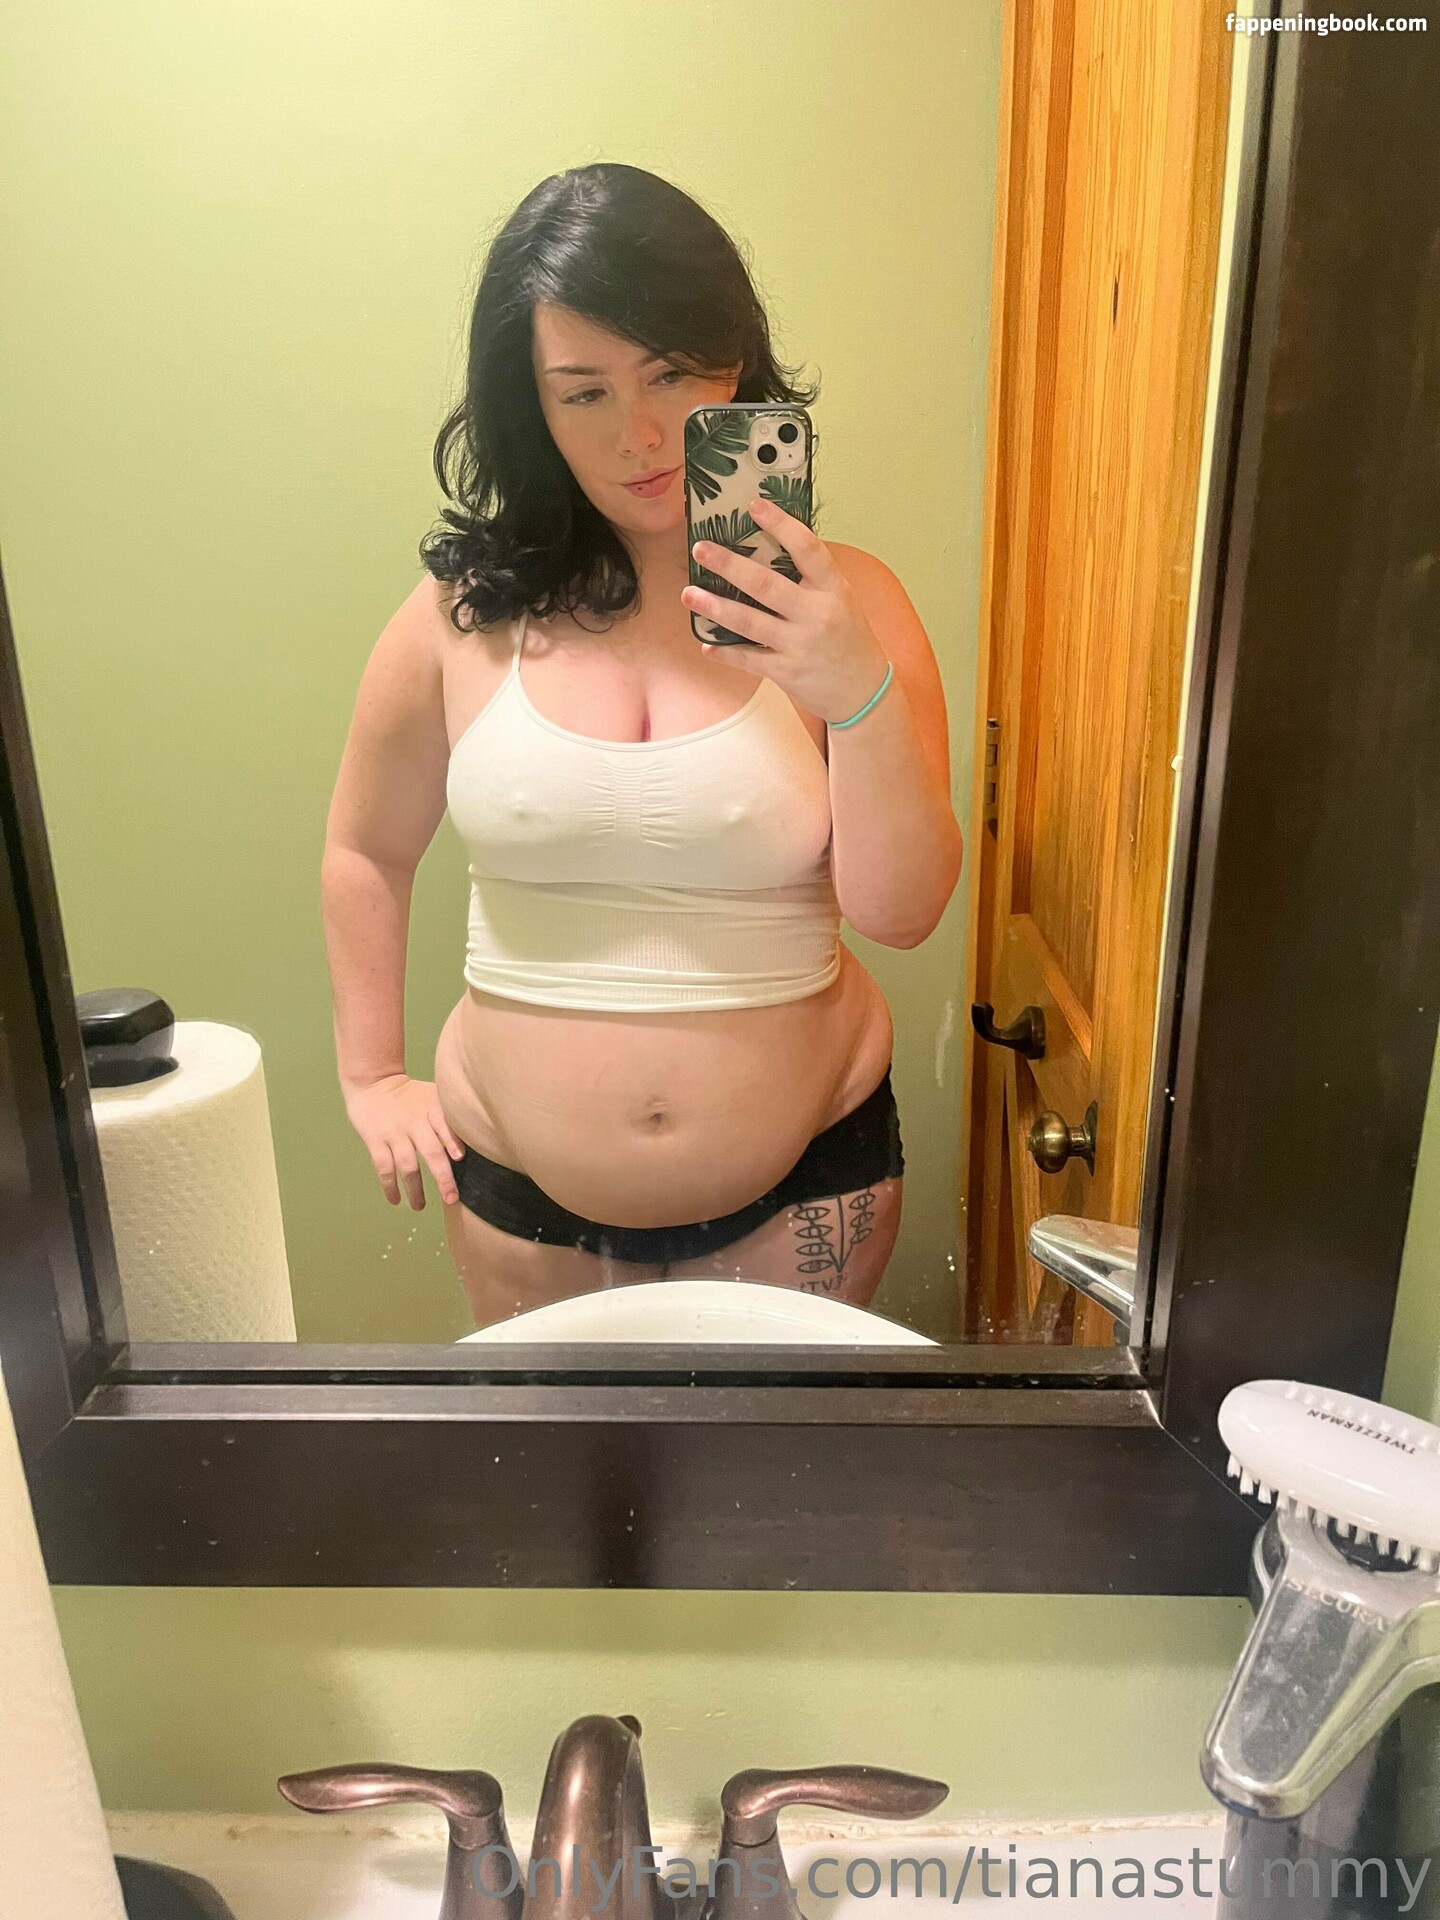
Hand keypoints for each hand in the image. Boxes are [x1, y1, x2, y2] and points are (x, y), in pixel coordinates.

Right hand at [344, 1073, 464, 1208]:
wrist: (374, 1084)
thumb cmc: (412, 1097)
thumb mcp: (433, 1097)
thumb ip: (450, 1118)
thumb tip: (474, 1146)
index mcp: (432, 1110)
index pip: (445, 1124)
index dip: (453, 1140)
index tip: (459, 1157)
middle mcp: (414, 1122)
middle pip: (430, 1151)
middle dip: (442, 1177)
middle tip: (451, 1199)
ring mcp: (394, 1133)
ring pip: (407, 1165)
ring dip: (415, 1189)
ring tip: (420, 1207)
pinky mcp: (375, 1141)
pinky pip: (383, 1167)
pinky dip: (389, 1186)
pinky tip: (396, 1200)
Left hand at [682, 496, 889, 724]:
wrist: (864, 691)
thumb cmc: (849, 639)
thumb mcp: (842, 600)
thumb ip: (812, 578)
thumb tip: (769, 548)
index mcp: (833, 588)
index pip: (808, 548)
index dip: (781, 524)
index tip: (755, 506)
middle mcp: (817, 614)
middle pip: (766, 584)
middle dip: (728, 565)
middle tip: (700, 549)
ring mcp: (800, 645)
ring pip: (749, 622)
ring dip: (715, 607)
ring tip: (689, 594)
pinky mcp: (787, 672)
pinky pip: (748, 659)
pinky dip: (725, 652)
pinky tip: (706, 644)